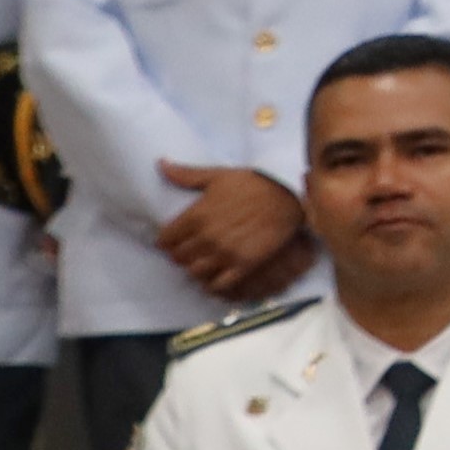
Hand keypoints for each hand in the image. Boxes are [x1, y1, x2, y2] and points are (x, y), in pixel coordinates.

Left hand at [156, 163, 310, 299]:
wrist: (288, 196)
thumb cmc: (253, 184)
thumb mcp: (218, 176)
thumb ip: (186, 175)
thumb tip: (161, 164)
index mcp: (196, 215)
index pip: (166, 239)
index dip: (167, 240)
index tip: (173, 240)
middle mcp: (207, 237)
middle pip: (178, 258)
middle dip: (180, 255)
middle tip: (189, 251)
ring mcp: (225, 253)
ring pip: (194, 273)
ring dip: (195, 269)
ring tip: (202, 263)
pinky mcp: (243, 265)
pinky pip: (217, 285)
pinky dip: (212, 284)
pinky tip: (216, 276)